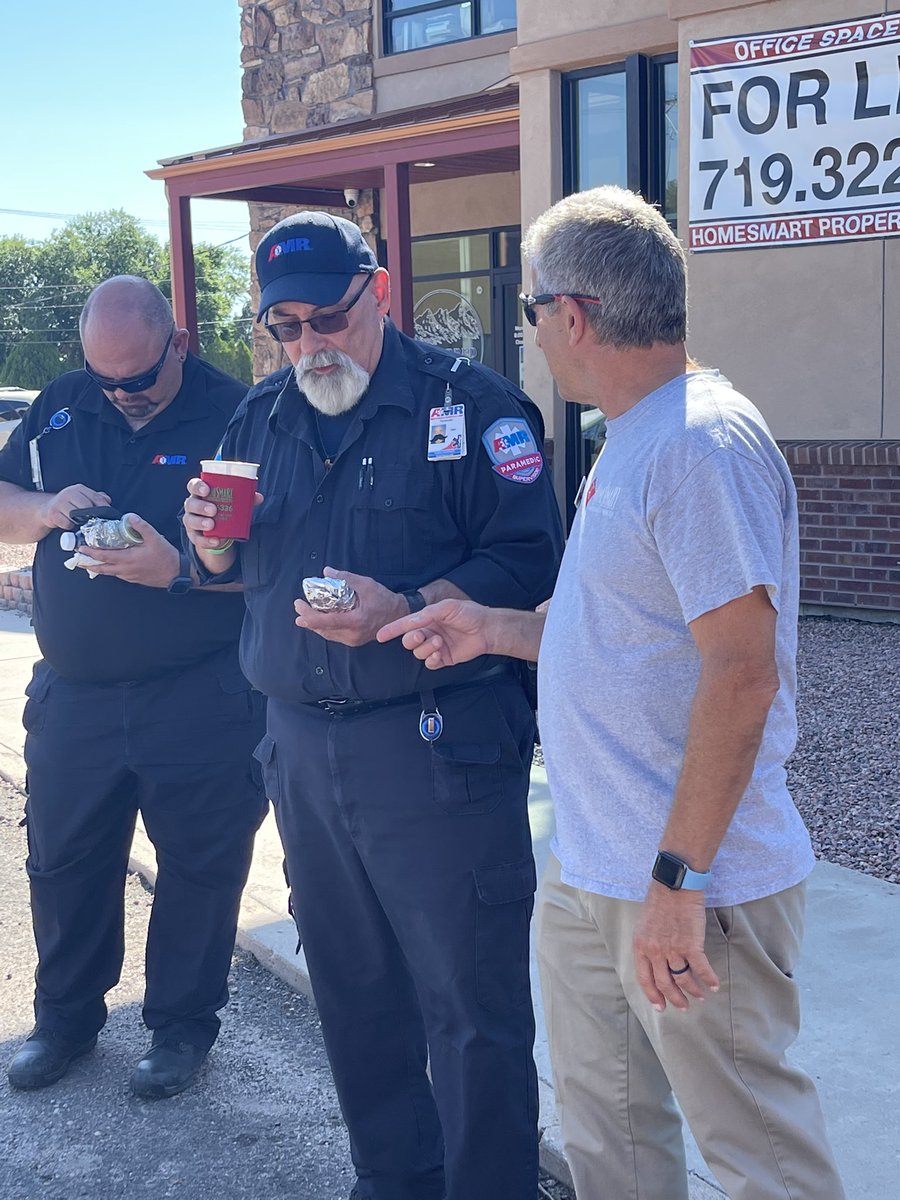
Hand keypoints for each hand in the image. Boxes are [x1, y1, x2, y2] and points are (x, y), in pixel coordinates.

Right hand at [40, 484, 111, 530]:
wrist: (48, 508)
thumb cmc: (70, 505)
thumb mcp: (84, 498)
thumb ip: (97, 498)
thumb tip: (107, 501)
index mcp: (79, 488)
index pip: (96, 498)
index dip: (104, 508)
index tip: (108, 515)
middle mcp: (69, 493)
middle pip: (87, 507)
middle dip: (91, 515)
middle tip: (91, 520)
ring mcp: (59, 502)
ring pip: (76, 516)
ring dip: (79, 521)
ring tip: (78, 521)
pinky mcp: (52, 513)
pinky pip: (67, 523)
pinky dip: (70, 526)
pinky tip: (68, 523)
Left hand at [70, 516, 181, 587]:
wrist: (176, 573)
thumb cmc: (166, 557)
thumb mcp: (155, 538)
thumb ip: (142, 527)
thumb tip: (129, 516)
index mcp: (128, 559)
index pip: (104, 556)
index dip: (91, 552)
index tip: (81, 548)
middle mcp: (125, 569)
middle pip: (101, 568)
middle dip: (87, 564)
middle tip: (77, 560)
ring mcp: (129, 575)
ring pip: (108, 573)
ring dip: (97, 568)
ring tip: (88, 563)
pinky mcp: (134, 578)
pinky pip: (117, 574)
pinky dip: (108, 570)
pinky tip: (108, 566)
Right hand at [182, 477, 261, 550]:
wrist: (219, 529)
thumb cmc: (223, 508)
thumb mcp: (233, 502)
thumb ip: (245, 498)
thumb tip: (259, 497)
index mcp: (200, 493)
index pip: (193, 485)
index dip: (197, 486)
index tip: (206, 490)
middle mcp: (192, 505)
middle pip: (190, 503)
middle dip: (201, 506)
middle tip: (213, 510)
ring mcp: (191, 520)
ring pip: (190, 520)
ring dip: (200, 522)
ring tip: (212, 525)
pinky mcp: (194, 535)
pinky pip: (197, 539)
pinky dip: (206, 541)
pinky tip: (216, 541)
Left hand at [294, 567, 406, 646]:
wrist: (399, 615)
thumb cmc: (384, 599)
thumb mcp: (366, 584)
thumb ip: (345, 578)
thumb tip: (326, 572)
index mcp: (356, 621)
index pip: (327, 622)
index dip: (309, 617)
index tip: (298, 608)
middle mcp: (353, 634)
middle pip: (323, 629)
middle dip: (307, 618)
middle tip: (298, 605)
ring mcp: (353, 640)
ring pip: (326, 634)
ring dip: (314, 622)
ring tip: (306, 609)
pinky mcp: (353, 641)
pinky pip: (333, 635)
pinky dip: (324, 626)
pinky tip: (320, 616)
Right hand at [376, 598, 492, 668]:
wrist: (487, 629)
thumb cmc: (469, 614)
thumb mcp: (447, 607)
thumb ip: (427, 614)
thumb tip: (410, 623)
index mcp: (427, 619)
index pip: (405, 625)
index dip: (392, 630)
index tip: (380, 636)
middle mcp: (429, 632)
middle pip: (408, 641)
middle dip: (411, 640)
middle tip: (422, 636)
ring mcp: (436, 647)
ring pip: (418, 653)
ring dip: (426, 648)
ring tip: (440, 642)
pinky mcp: (444, 659)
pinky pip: (429, 664)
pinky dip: (431, 660)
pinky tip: (439, 654)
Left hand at [632, 883, 719, 1012]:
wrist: (674, 884)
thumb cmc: (659, 899)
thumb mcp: (644, 924)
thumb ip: (647, 943)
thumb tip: (655, 960)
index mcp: (640, 946)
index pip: (644, 979)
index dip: (653, 996)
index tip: (660, 1007)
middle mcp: (655, 951)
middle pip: (664, 984)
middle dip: (675, 998)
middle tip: (683, 1007)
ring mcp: (673, 949)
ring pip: (683, 979)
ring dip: (693, 990)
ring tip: (700, 996)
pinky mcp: (691, 944)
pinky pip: (701, 968)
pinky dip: (709, 979)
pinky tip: (714, 985)